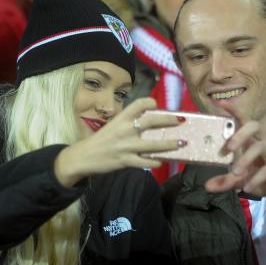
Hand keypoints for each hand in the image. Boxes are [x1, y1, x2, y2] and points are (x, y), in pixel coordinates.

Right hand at [54, 98, 184, 186]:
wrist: (83, 157)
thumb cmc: (100, 140)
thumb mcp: (113, 126)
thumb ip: (129, 123)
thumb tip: (149, 123)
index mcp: (121, 118)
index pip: (139, 104)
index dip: (151, 102)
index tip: (157, 105)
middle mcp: (125, 129)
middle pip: (152, 121)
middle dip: (169, 120)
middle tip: (181, 121)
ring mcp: (126, 146)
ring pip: (153, 144)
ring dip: (170, 144)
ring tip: (182, 143)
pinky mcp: (125, 161)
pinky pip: (145, 162)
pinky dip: (156, 161)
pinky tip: (162, 160)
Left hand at [205, 108, 265, 204]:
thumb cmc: (262, 176)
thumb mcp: (241, 179)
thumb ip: (225, 181)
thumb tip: (206, 186)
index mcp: (253, 139)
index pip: (244, 120)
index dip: (234, 110)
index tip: (220, 102)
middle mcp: (264, 141)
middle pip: (254, 126)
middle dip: (240, 133)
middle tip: (229, 147)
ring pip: (260, 146)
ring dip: (246, 159)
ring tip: (235, 172)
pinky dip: (257, 178)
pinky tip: (247, 188)